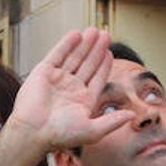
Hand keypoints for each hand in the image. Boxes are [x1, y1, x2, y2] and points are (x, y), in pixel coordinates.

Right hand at [9, 27, 136, 151]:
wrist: (33, 131)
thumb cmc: (61, 135)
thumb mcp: (93, 130)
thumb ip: (113, 121)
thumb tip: (132, 116)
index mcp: (82, 101)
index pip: (97, 78)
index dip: (104, 65)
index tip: (110, 53)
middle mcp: (70, 89)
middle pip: (87, 64)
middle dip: (97, 50)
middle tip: (106, 35)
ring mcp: (57, 79)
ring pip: (74, 57)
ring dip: (85, 44)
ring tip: (94, 30)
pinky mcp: (44, 72)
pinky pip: (57, 54)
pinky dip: (67, 44)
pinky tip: (77, 35)